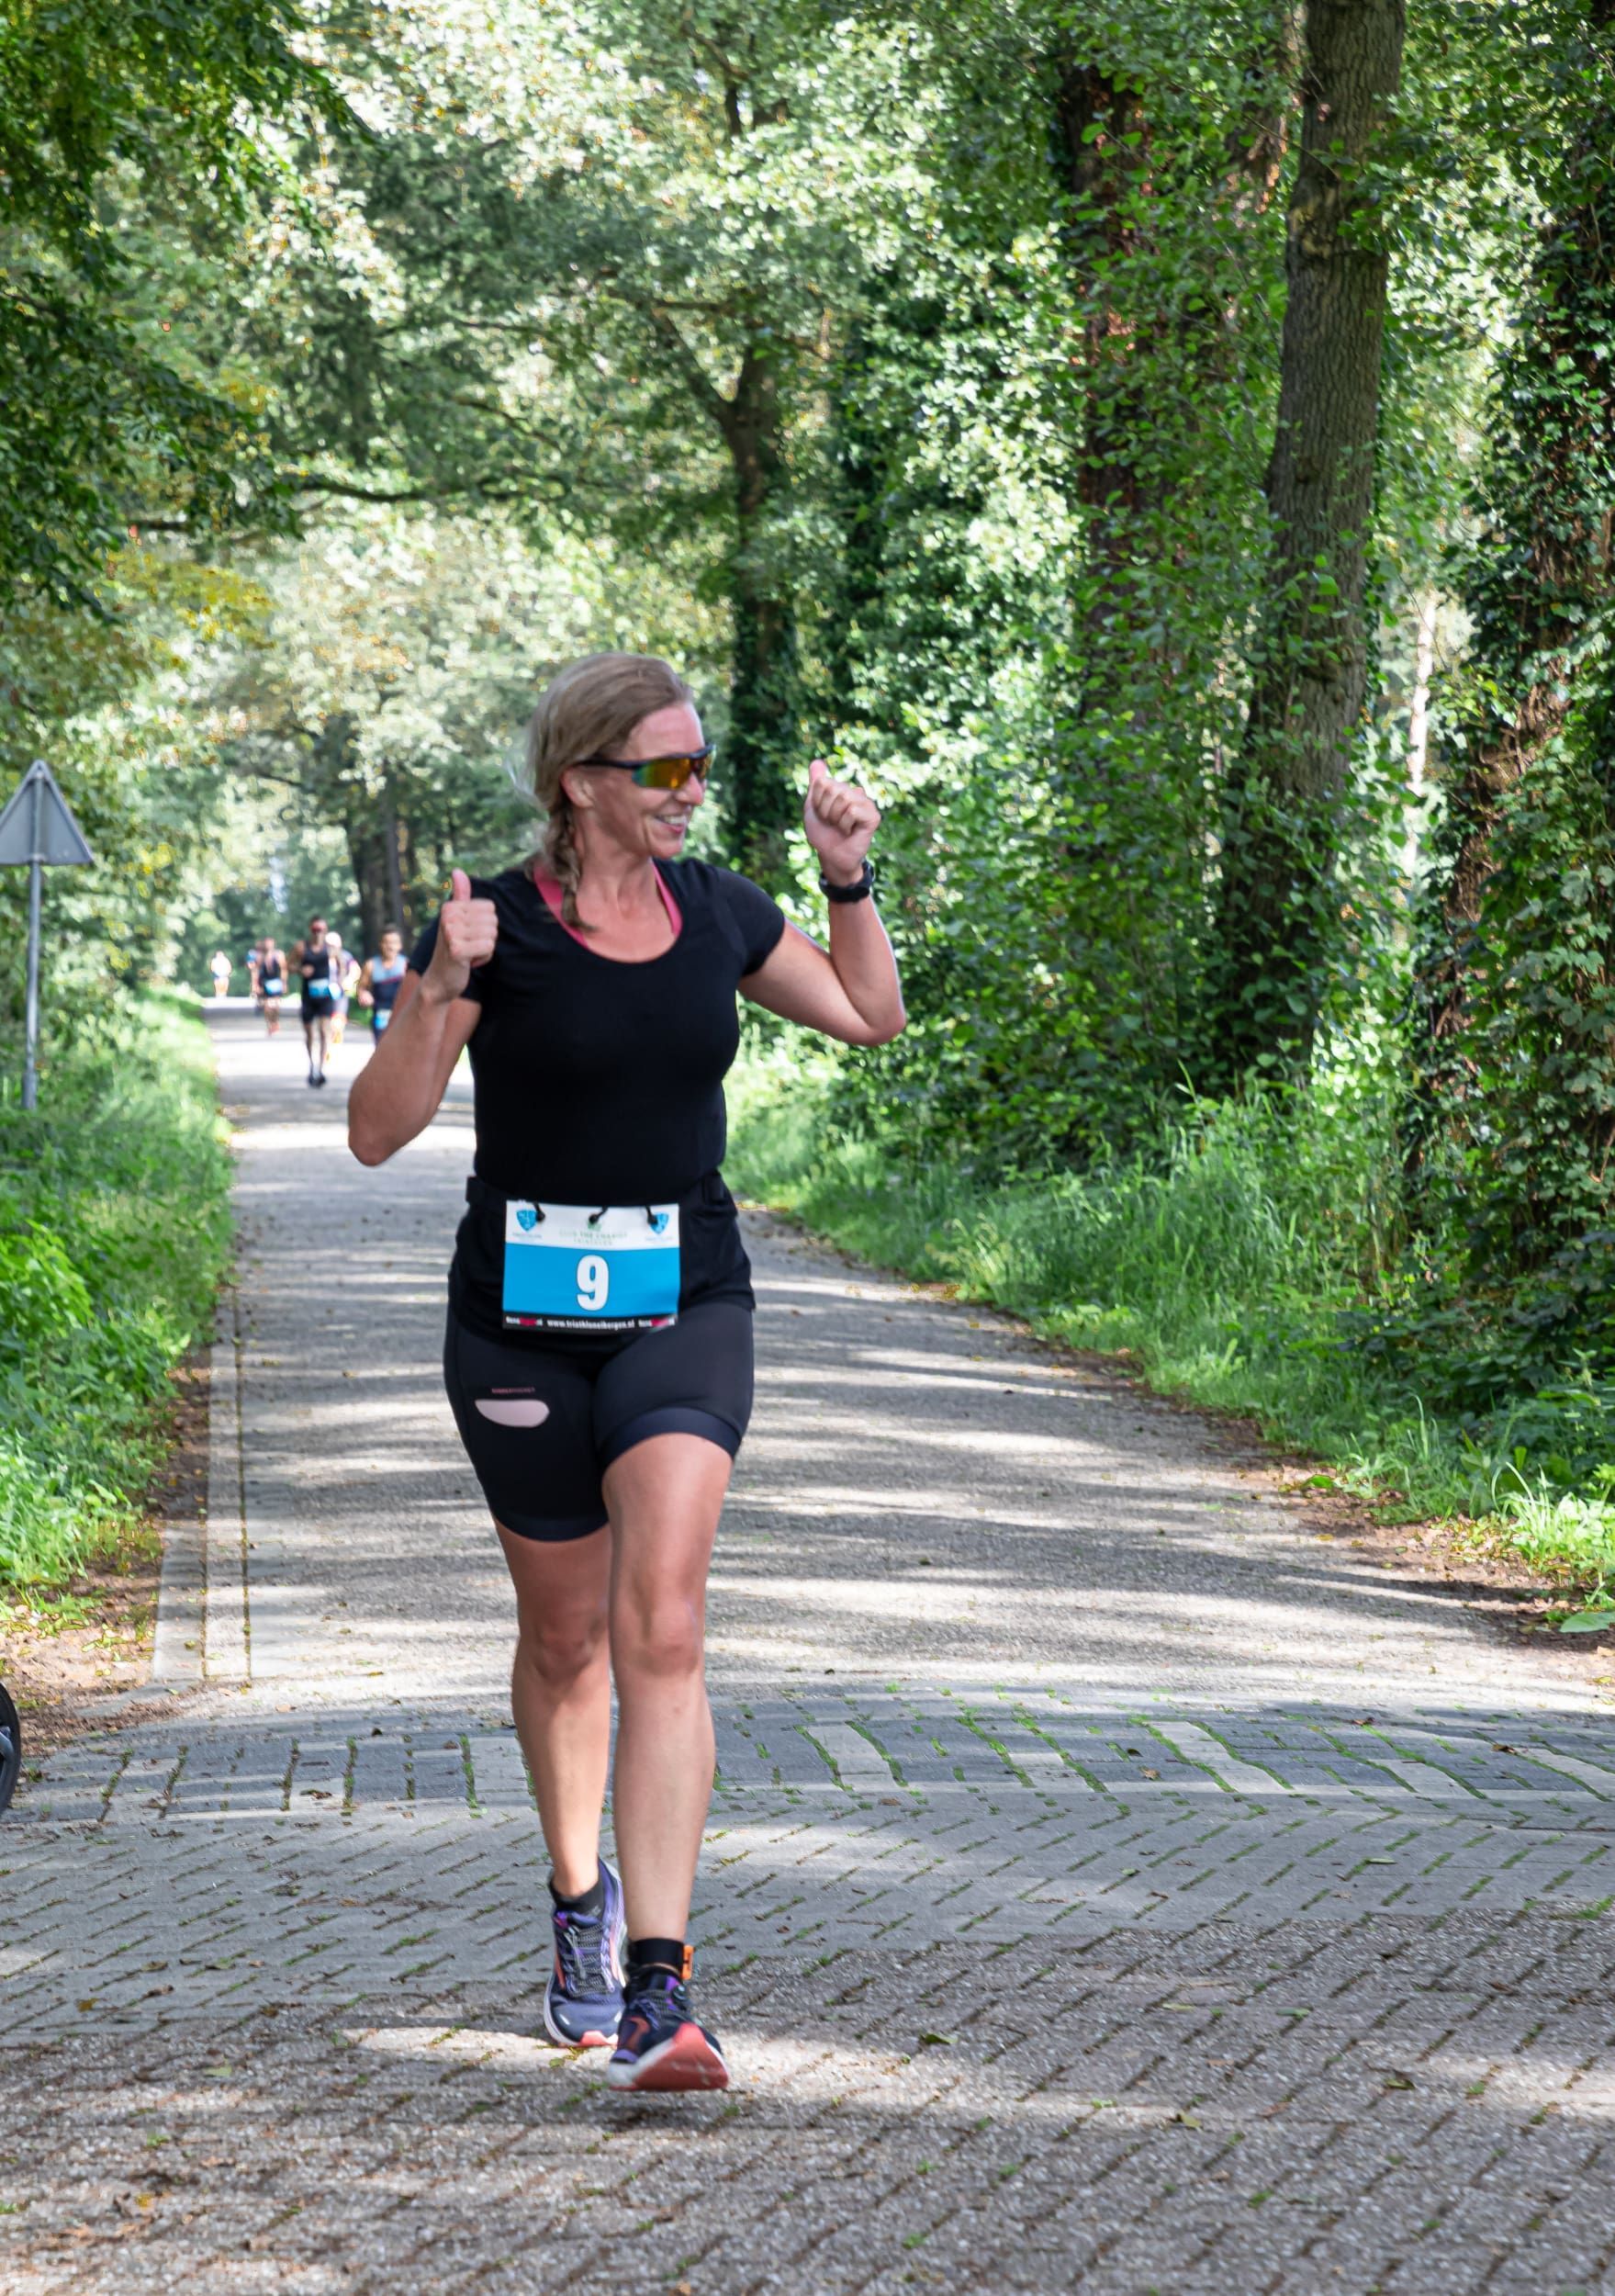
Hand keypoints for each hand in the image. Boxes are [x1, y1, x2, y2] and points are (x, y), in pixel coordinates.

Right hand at [422, 867, 497, 1003]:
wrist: (440, 980)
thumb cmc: (453, 948)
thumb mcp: (456, 920)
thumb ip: (460, 896)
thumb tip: (457, 870)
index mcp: (450, 907)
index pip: (490, 908)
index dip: (484, 925)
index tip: (467, 935)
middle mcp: (448, 917)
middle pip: (493, 921)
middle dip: (486, 938)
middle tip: (468, 946)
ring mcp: (451, 933)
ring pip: (492, 935)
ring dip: (485, 949)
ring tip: (468, 953)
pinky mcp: (457, 950)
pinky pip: (489, 946)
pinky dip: (484, 958)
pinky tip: (468, 962)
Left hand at [803, 759, 879, 885]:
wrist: (831, 855)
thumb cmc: (823, 832)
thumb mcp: (813, 806)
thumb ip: (816, 783)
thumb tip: (817, 761)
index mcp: (842, 788)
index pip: (822, 782)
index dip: (816, 801)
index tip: (821, 814)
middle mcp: (856, 793)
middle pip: (833, 788)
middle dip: (825, 810)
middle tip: (831, 822)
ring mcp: (866, 804)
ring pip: (844, 798)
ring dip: (835, 818)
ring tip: (840, 827)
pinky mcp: (873, 817)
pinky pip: (852, 811)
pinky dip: (844, 824)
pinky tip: (849, 831)